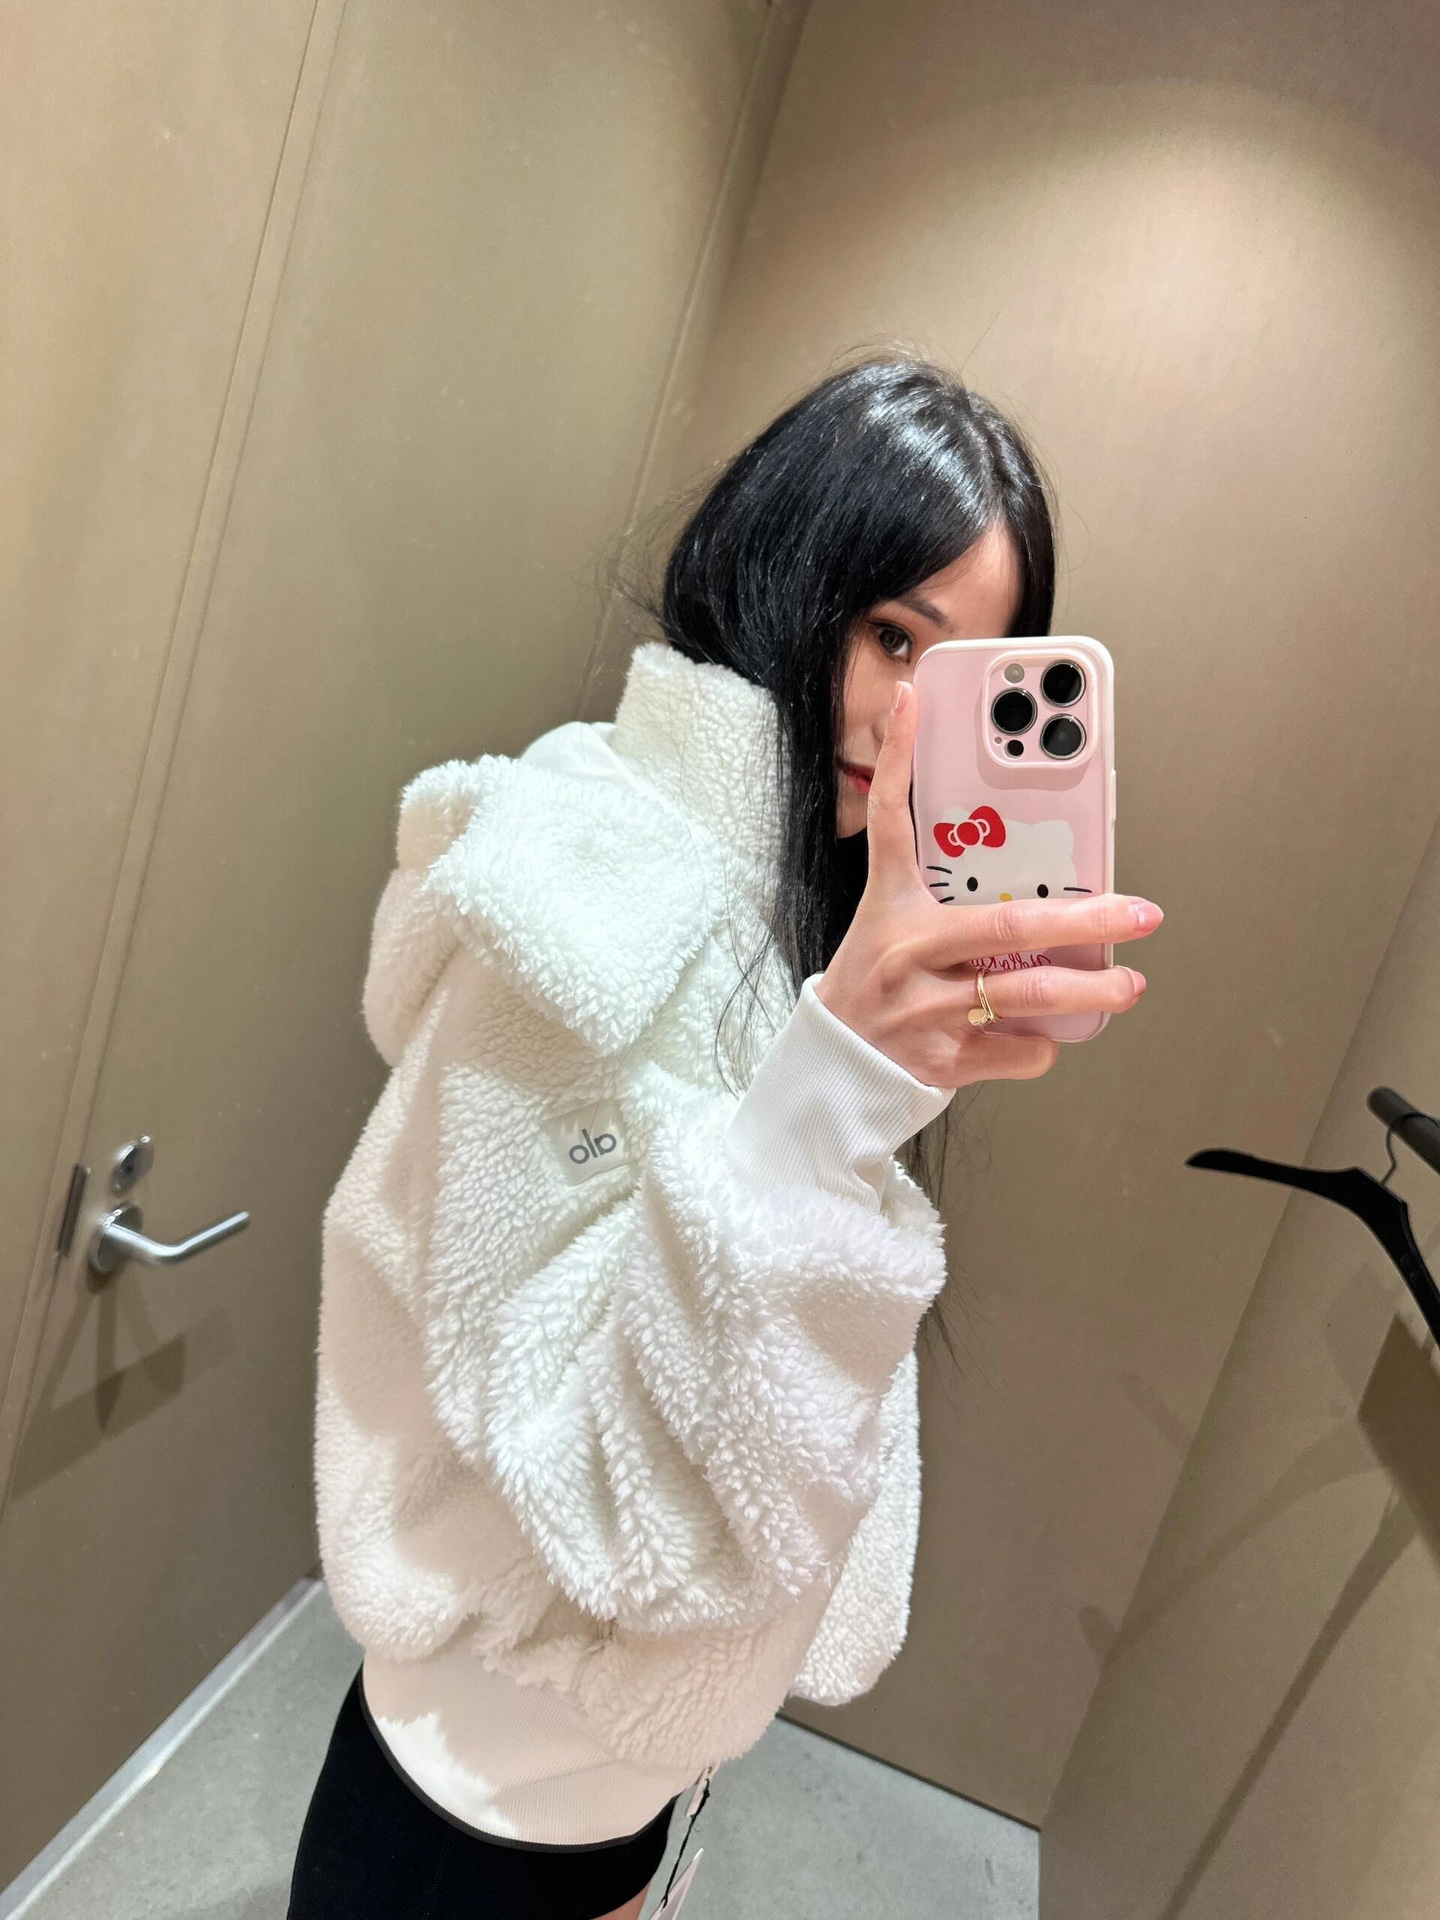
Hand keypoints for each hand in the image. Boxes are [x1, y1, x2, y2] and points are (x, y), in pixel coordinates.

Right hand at [815, 679, 1162, 1089]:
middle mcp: (910, 955)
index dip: (900, 758)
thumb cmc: (877, 986)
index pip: (891, 821)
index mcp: (895, 909)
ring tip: (1127, 986)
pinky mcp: (943, 1062)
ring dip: (1091, 992)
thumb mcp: (891, 924)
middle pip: (1008, 927)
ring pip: (1028, 997)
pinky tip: (1042, 1035)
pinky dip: (1043, 1044)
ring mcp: (926, 1011)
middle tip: (1138, 915)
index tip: (912, 700)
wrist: (836, 1069)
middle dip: (1086, 921)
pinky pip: (1019, 1050)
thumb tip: (1016, 865)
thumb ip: (944, 892)